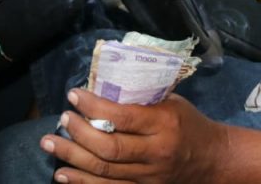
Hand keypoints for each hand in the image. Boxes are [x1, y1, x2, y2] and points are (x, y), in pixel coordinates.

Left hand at [41, 89, 227, 182]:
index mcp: (165, 123)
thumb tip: (101, 87)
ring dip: (72, 158)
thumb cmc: (189, 123)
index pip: (124, 117)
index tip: (74, 95)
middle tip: (62, 119)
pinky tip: (62, 174)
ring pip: (105, 171)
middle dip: (80, 133)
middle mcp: (156, 152)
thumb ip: (141, 98)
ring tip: (49, 143)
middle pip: (110, 148)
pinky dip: (82, 183)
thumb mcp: (172, 103)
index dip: (95, 107)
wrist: (212, 160)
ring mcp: (149, 177)